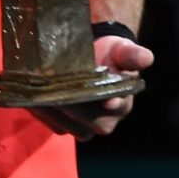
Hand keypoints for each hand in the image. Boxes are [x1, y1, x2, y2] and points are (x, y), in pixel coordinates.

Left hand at [34, 35, 154, 139]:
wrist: (99, 60)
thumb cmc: (114, 56)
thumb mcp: (124, 51)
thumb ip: (133, 56)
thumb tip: (147, 58)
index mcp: (121, 105)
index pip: (111, 110)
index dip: (100, 106)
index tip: (98, 100)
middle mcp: (104, 121)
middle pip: (82, 121)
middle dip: (67, 106)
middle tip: (50, 90)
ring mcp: (83, 126)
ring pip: (64, 125)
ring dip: (49, 111)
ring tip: (36, 93)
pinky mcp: (65, 125)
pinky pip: (51, 124)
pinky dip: (40, 112)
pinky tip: (30, 97)